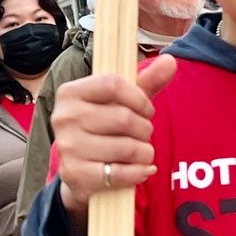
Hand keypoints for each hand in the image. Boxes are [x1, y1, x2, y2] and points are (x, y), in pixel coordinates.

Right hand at [53, 57, 178, 223]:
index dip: (139, 98)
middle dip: (145, 129)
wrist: (80, 171)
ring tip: (142, 152)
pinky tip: (142, 169)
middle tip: (144, 135)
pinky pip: (120, 173)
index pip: (113, 84)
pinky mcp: (75, 174)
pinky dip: (138, 172)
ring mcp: (68, 147)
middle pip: (123, 117)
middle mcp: (64, 118)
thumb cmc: (103, 128)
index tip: (147, 110)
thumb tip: (171, 60)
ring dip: (145, 152)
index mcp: (70, 92)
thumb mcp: (122, 102)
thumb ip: (146, 81)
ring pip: (126, 147)